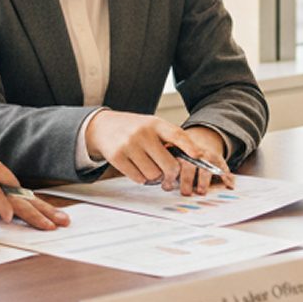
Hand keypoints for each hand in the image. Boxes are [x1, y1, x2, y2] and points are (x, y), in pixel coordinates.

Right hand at [84, 111, 233, 194]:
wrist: (102, 126)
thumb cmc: (134, 129)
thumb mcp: (152, 126)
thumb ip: (169, 139)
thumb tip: (193, 158)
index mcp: (155, 123)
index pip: (177, 135)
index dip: (190, 147)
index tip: (199, 156)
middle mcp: (142, 133)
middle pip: (168, 164)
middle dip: (170, 173)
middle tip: (169, 174)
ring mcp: (129, 145)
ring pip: (153, 175)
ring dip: (153, 176)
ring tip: (148, 166)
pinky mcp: (117, 157)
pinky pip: (138, 178)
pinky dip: (140, 177)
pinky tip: (136, 168)